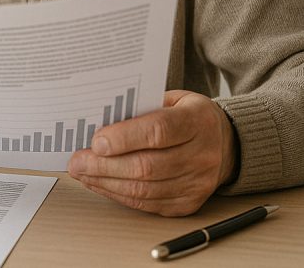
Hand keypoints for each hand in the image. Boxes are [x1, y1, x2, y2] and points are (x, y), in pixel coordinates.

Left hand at [67, 90, 236, 215]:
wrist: (226, 145)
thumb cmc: (189, 117)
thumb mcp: (173, 99)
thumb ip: (142, 108)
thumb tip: (99, 122)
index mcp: (197, 121)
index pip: (159, 131)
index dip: (124, 138)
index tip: (96, 141)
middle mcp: (201, 154)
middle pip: (147, 166)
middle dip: (104, 166)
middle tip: (77, 161)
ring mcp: (196, 183)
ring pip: (144, 189)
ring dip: (106, 183)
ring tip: (83, 173)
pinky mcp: (188, 204)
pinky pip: (147, 204)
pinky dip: (119, 195)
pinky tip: (101, 184)